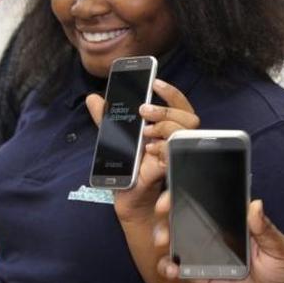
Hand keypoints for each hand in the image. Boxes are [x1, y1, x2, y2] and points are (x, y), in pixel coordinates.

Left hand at [85, 79, 200, 224]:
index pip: (180, 106)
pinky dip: (163, 148)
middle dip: (167, 109)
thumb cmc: (128, 170)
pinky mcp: (173, 171)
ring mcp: (177, 156)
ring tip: (145, 130)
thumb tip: (93, 98)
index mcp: (166, 130)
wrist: (127, 200)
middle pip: (190, 117)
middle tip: (143, 110)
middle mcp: (176, 141)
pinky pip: (177, 154)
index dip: (172, 93)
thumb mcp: (115, 140)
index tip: (155, 82)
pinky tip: (148, 149)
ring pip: (187, 133)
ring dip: (166, 126)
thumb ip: (107, 119)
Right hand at [154, 196, 283, 282]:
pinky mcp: (197, 274)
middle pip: (184, 214)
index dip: (191, 190)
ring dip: (163, 235)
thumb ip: (266, 229)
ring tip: (163, 240)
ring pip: (175, 239)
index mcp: (232, 219)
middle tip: (163, 208)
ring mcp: (202, 252)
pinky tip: (172, 269)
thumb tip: (256, 204)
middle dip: (168, 207)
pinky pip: (177, 268)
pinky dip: (168, 267)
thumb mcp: (279, 248)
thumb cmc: (278, 269)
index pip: (209, 199)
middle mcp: (213, 232)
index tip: (180, 186)